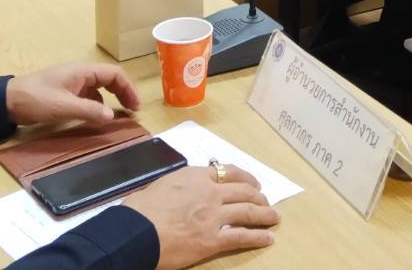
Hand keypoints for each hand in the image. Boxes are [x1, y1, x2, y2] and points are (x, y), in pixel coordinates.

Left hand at [5, 62, 141, 125]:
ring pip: (99, 88)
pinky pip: (88, 96)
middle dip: (123, 93)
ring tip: (118, 116)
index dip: (129, 88)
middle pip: (109, 79)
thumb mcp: (64, 107)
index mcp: (83, 71)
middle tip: (133, 111)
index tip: (136, 106)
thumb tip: (112, 117)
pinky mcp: (65, 92)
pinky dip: (97, 105)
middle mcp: (80, 73)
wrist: (7, 100)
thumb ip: (89, 111)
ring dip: (111, 100)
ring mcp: (72, 82)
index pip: (114, 74)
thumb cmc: (36, 99)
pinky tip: (96, 118)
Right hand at [122, 165, 278, 269]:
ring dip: (265, 214)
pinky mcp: (213, 240)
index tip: (250, 182)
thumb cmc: (140, 209)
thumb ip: (177, 186)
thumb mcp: (161, 186)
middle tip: (265, 200)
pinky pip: (241, 236)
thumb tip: (180, 191)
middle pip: (242, 191)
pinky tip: (268, 238)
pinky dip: (258, 237)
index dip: (243, 177)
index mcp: (195, 176)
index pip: (226, 172)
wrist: (136, 231)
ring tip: (274, 217)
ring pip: (247, 212)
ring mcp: (213, 216)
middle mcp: (209, 192)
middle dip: (258, 196)